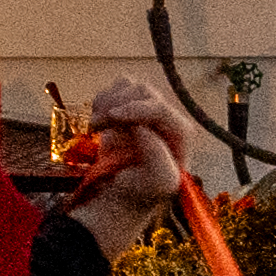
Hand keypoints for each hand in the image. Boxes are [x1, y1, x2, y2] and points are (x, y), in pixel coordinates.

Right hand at [58, 78, 211, 197]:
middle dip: (116, 105)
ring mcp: (145, 108)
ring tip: (95, 126)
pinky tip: (97, 121)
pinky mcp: (127, 105)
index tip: (113, 116)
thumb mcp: (158, 182)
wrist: (123, 190)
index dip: (135, 108)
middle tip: (97, 126)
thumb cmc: (144, 189)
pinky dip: (101, 100)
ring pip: (128, 85)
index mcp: (179, 132)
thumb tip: (142, 130)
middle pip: (142, 91)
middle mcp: (165, 116)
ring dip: (106, 101)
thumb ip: (157, 159)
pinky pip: (114, 89)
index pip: (160, 108)